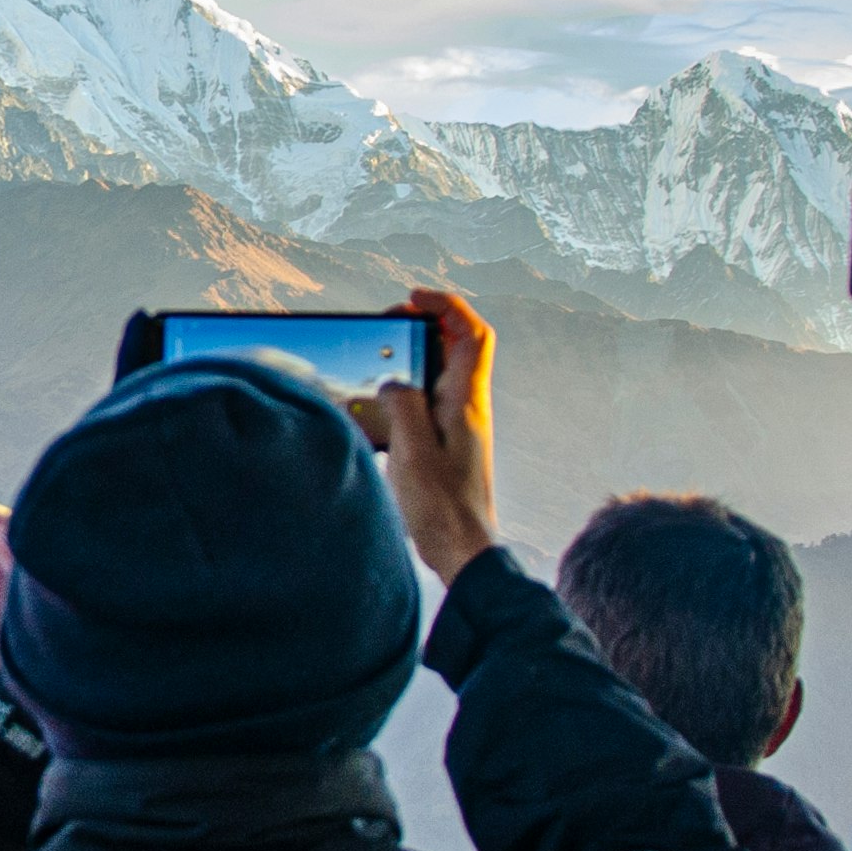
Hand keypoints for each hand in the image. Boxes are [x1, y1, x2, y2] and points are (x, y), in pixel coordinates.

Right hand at [351, 286, 502, 582]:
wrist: (464, 552)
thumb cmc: (443, 508)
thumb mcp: (413, 452)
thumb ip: (402, 406)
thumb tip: (392, 384)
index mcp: (465, 401)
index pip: (471, 333)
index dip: (446, 304)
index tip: (412, 298)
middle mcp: (468, 407)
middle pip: (457, 345)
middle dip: (424, 323)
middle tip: (388, 324)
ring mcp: (460, 425)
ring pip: (442, 372)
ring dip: (415, 355)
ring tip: (380, 356)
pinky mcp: (448, 444)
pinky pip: (431, 399)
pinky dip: (409, 387)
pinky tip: (382, 403)